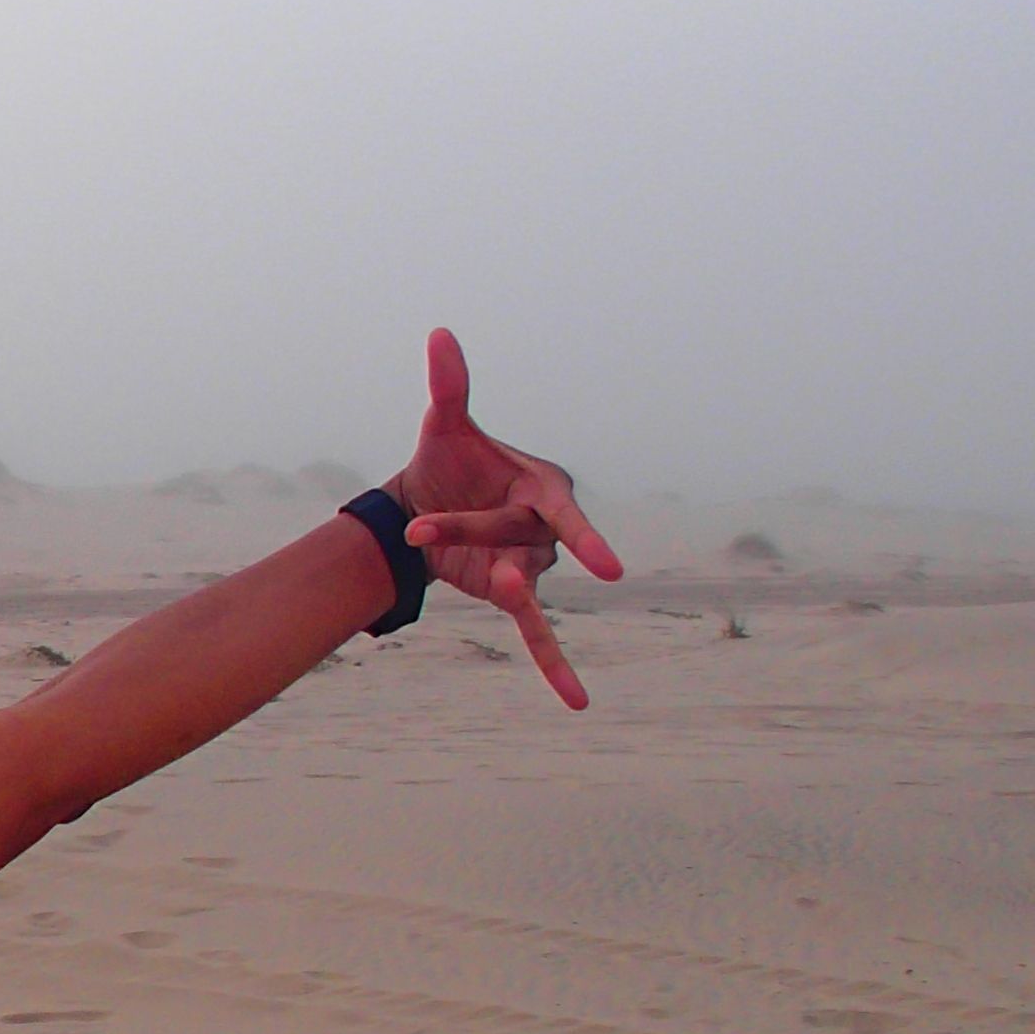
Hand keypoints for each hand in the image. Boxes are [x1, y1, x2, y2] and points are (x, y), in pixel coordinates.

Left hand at [386, 326, 623, 708]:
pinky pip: (537, 630)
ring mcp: (530, 563)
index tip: (609, 566)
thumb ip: (450, 385)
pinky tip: (575, 700)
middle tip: (426, 529)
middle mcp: (544, 528)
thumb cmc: (450, 458)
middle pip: (518, 539)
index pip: (562, 512)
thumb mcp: (445, 424)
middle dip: (473, 533)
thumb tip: (438, 333)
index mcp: (542, 486)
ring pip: (515, 578)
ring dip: (493, 582)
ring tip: (487, 583)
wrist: (428, 496)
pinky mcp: (509, 590)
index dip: (585, 537)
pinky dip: (553, 664)